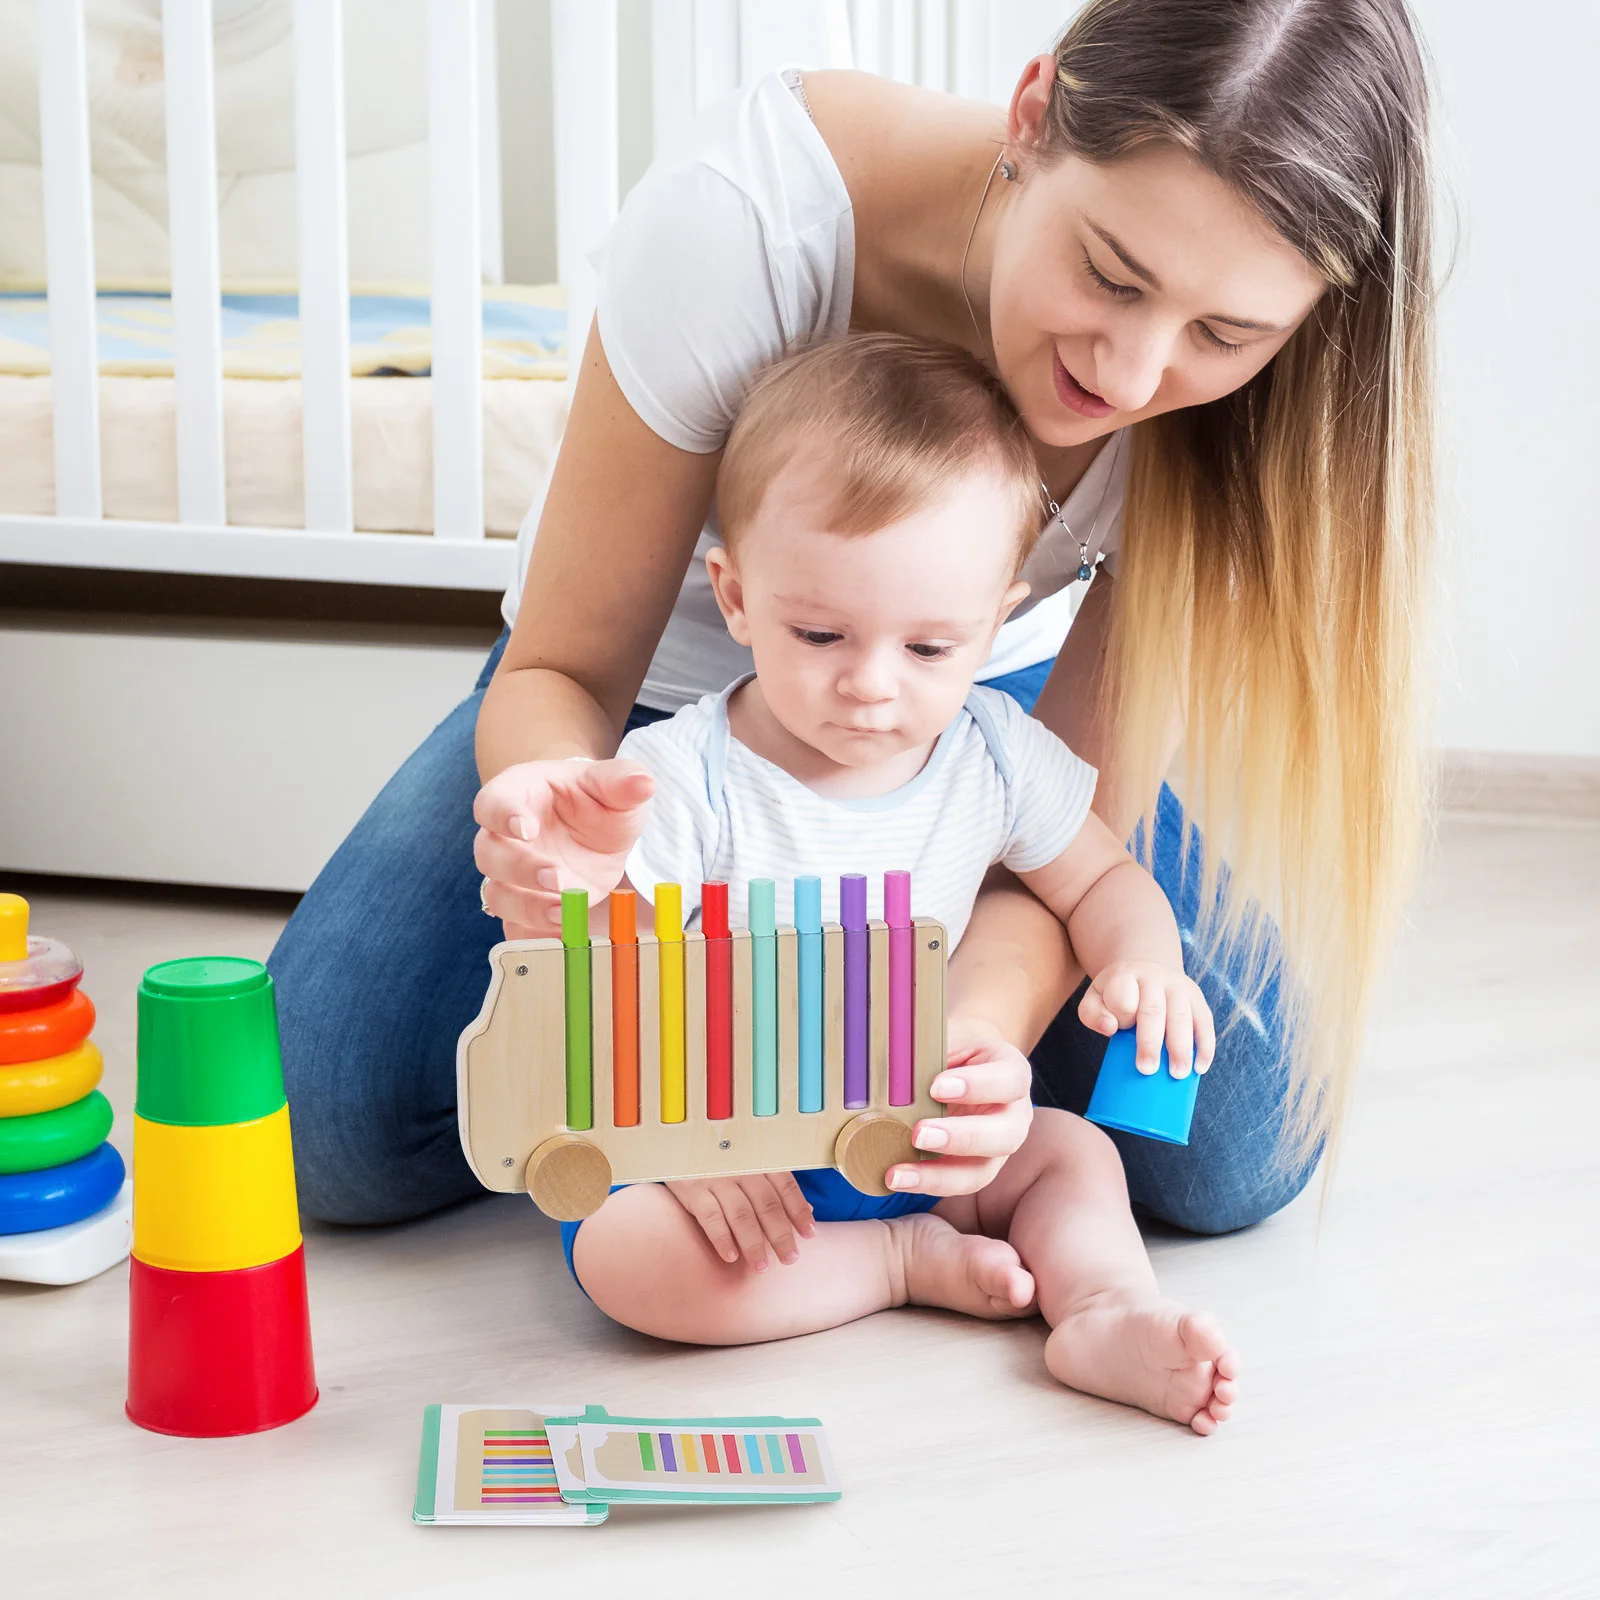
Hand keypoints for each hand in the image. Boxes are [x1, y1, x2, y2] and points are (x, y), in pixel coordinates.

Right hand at [473, 758, 654, 937]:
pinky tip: (562, 934)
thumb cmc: (595, 799)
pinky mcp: (528, 905)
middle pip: (489, 855)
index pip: (493, 802)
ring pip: (498, 895)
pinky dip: (534, 935)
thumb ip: (622, 781)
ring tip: (564, 911)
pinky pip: (516, 926)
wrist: (598, 830)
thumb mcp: (613, 785)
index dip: (502, 815)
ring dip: (526, 907)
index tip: (524, 828)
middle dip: (519, 869)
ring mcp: (512, 876)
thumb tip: (643, 782)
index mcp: (518, 794)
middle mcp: (504, 837)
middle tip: (556, 877)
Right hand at [666, 1173, 815, 1269]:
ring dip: (753, 1242)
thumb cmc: (721, 1161)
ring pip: (741, 1214)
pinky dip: (722, 1237)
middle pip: (766, 1204)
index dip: (799, 1211)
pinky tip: (731, 1256)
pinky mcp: (693, 1190)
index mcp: (759, 1160)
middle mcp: (742, 1168)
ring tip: (761, 1266)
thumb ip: (777, 1187)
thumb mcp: (750, 1166)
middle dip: (780, 1234)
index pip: (785, 1186)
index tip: (809, 1234)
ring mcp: (717, 1178)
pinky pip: (710, 1216)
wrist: (677, 1145)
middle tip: (790, 1258)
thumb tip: (808, 1211)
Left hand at [884, 1017, 1034, 1197]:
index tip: (936, 1087)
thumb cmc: (954, 1049)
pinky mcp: (975, 1169)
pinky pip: (955, 1184)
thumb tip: (884, 1067)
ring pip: (980, 1172)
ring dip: (937, 1176)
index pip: (1008, 1080)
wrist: (965, 1064)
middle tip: (918, 1134)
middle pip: (1004, 1135)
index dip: (977, 1085)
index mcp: (1012, 1073)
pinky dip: (924, 1183)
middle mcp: (1014, 1116)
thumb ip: (927, 1053)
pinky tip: (895, 1177)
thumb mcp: (947, 1039)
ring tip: (897, 1173)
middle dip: (960, 1138)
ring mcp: (997, 1148)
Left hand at [1078, 961, 1215, 1077]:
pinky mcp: (1197, 998)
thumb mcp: (1096, 998)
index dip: (1122, 1015)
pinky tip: (1200, 1067)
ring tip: (1178, 1073)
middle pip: (1153, 1011)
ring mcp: (1179, 986)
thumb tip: (1110, 1028)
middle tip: (1147, 1070)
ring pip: (1182, 1017)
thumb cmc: (1117, 993)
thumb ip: (1092, 1013)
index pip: (1123, 997)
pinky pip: (1205, 1022)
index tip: (1118, 1032)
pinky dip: (1204, 1046)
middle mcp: (1154, 978)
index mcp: (1126, 976)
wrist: (1145, 969)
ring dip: (1181, 1048)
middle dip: (1150, 1042)